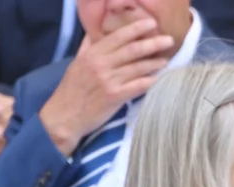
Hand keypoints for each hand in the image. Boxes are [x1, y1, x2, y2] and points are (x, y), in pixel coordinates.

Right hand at [38, 15, 173, 155]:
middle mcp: (101, 64)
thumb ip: (89, 46)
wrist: (64, 117)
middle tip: (169, 39)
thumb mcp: (77, 63)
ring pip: (137, 68)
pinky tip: (159, 79)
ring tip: (166, 60)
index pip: (119, 36)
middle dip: (153, 43)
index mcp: (93, 54)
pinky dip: (150, 81)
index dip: (137, 29)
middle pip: (132, 50)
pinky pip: (137, 86)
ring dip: (154, 63)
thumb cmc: (71, 90)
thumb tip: (97, 31)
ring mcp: (109, 81)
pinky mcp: (114, 97)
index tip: (152, 23)